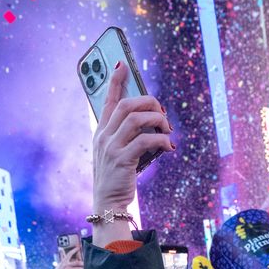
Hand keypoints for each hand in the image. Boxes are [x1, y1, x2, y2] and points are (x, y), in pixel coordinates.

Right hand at [46, 248, 83, 268]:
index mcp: (64, 261)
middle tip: (87, 263)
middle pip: (77, 262)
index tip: (78, 247)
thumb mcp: (60, 263)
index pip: (69, 254)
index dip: (74, 250)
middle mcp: (66, 265)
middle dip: (83, 263)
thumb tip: (60, 248)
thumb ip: (62, 256)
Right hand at [91, 62, 173, 245]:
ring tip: (166, 128)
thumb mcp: (115, 152)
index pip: (107, 100)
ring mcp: (111, 147)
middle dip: (149, 102)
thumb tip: (152, 120)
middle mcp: (103, 136)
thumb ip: (127, 136)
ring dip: (157, 119)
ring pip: (136, 118)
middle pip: (126, 104)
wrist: (107, 204)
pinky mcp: (122, 160)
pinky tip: (168, 145)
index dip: (115, 81)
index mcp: (101, 132)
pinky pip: (145, 140)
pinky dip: (160, 140)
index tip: (122, 65)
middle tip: (162, 111)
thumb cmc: (116, 177)